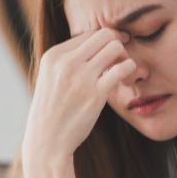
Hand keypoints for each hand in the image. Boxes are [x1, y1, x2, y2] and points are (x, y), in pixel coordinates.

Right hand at [22, 27, 135, 165]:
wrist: (47, 142)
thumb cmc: (52, 113)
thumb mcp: (50, 80)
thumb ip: (67, 62)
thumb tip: (96, 48)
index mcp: (53, 56)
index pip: (87, 35)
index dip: (102, 44)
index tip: (108, 58)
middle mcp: (65, 62)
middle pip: (103, 34)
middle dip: (116, 44)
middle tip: (118, 62)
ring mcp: (81, 77)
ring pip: (115, 46)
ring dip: (124, 56)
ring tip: (121, 72)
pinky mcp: (95, 94)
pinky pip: (123, 68)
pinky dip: (129, 70)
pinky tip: (125, 82)